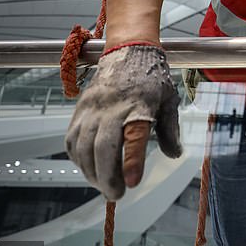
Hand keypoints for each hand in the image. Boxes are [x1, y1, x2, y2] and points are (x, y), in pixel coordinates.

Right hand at [65, 44, 181, 200]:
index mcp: (140, 105)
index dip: (132, 161)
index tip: (132, 183)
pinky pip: (71, 140)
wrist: (128, 50)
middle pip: (103, 147)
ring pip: (83, 147)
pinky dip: (77, 159)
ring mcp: (92, 108)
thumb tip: (175, 154)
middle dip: (107, 176)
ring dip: (91, 172)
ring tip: (104, 185)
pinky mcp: (79, 109)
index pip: (134, 137)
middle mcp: (112, 107)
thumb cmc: (151, 77)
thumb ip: (171, 129)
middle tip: (117, 195)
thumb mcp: (169, 100)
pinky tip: (88, 168)